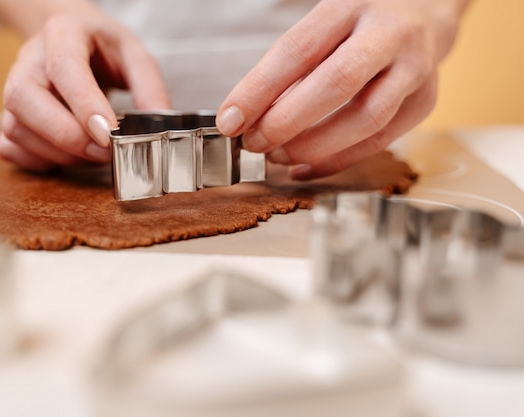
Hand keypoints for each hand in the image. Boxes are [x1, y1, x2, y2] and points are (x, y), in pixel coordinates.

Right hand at [0, 8, 170, 170]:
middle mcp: (29, 60)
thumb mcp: (134, 55)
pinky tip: (67, 156)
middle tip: (105, 152)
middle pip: (25, 99)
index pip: (64, 68)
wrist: (73, 40)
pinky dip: (39, 161)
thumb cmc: (103, 48)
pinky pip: (11, 148)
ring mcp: (13, 90)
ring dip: (58, 154)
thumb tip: (159, 124)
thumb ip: (149, 87)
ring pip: (17, 129)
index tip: (109, 135)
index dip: (84, 105)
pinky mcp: (9, 117)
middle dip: (67, 137)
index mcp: (62, 33)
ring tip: (93, 154)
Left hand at [217, 0, 468, 178]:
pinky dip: (336, 161)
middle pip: (337, 84)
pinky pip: (379, 142)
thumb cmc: (360, 17)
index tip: (230, 120)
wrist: (426, 8)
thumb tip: (248, 114)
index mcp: (352, 5)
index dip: (258, 90)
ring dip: (313, 147)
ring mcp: (414, 69)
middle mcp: (389, 33)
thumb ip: (290, 63)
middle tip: (254, 143)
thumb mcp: (323, 20)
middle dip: (287, 122)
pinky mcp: (424, 102)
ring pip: (365, 119)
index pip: (298, 50)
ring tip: (277, 156)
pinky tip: (304, 166)